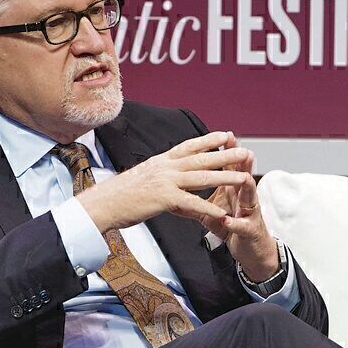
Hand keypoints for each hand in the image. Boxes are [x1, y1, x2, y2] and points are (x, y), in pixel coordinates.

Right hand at [76, 131, 252, 232]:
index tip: (226, 135)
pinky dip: (208, 208)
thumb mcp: (142, 177)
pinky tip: (222, 213)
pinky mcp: (163, 199)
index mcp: (161, 161)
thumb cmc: (119, 194)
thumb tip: (167, 174)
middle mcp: (165, 167)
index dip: (209, 140)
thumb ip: (159, 174)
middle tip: (245, 151)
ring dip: (225, 177)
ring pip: (201, 178)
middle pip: (201, 159)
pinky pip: (191, 203)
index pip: (189, 146)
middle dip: (225, 154)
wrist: (101, 204)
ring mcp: (165, 182)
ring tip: (243, 177)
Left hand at [201, 133, 280, 280]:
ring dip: (247, 187)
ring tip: (244, 178)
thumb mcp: (212, 211)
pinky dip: (234, 222)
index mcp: (233, 190)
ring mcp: (249, 213)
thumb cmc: (231, 226)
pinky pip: (242, 225)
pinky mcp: (250, 230)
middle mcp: (244, 198)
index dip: (226, 152)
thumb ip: (197, 200)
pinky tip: (228, 219)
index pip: (230, 167)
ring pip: (250, 197)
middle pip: (243, 176)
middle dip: (241, 162)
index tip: (222, 136)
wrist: (249, 250)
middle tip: (239, 149)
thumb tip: (177, 191)